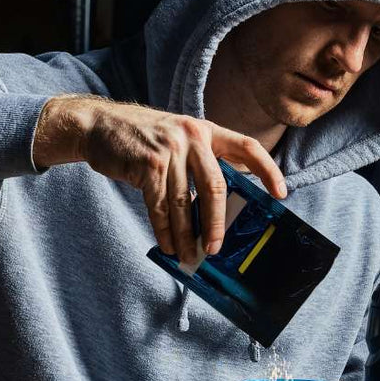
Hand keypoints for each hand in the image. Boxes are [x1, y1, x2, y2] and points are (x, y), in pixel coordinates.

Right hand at [33, 95, 285, 263]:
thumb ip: (200, 162)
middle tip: (216, 249)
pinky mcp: (147, 165)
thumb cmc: (143, 138)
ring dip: (187, 235)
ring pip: (186, 202)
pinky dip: (165, 230)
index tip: (281, 194)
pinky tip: (168, 244)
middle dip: (217, 223)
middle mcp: (192, 136)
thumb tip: (219, 207)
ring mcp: (169, 150)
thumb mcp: (178, 137)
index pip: (246, 147)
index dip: (267, 170)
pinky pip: (161, 206)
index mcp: (206, 130)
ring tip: (189, 256)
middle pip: (216, 186)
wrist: (98, 124)